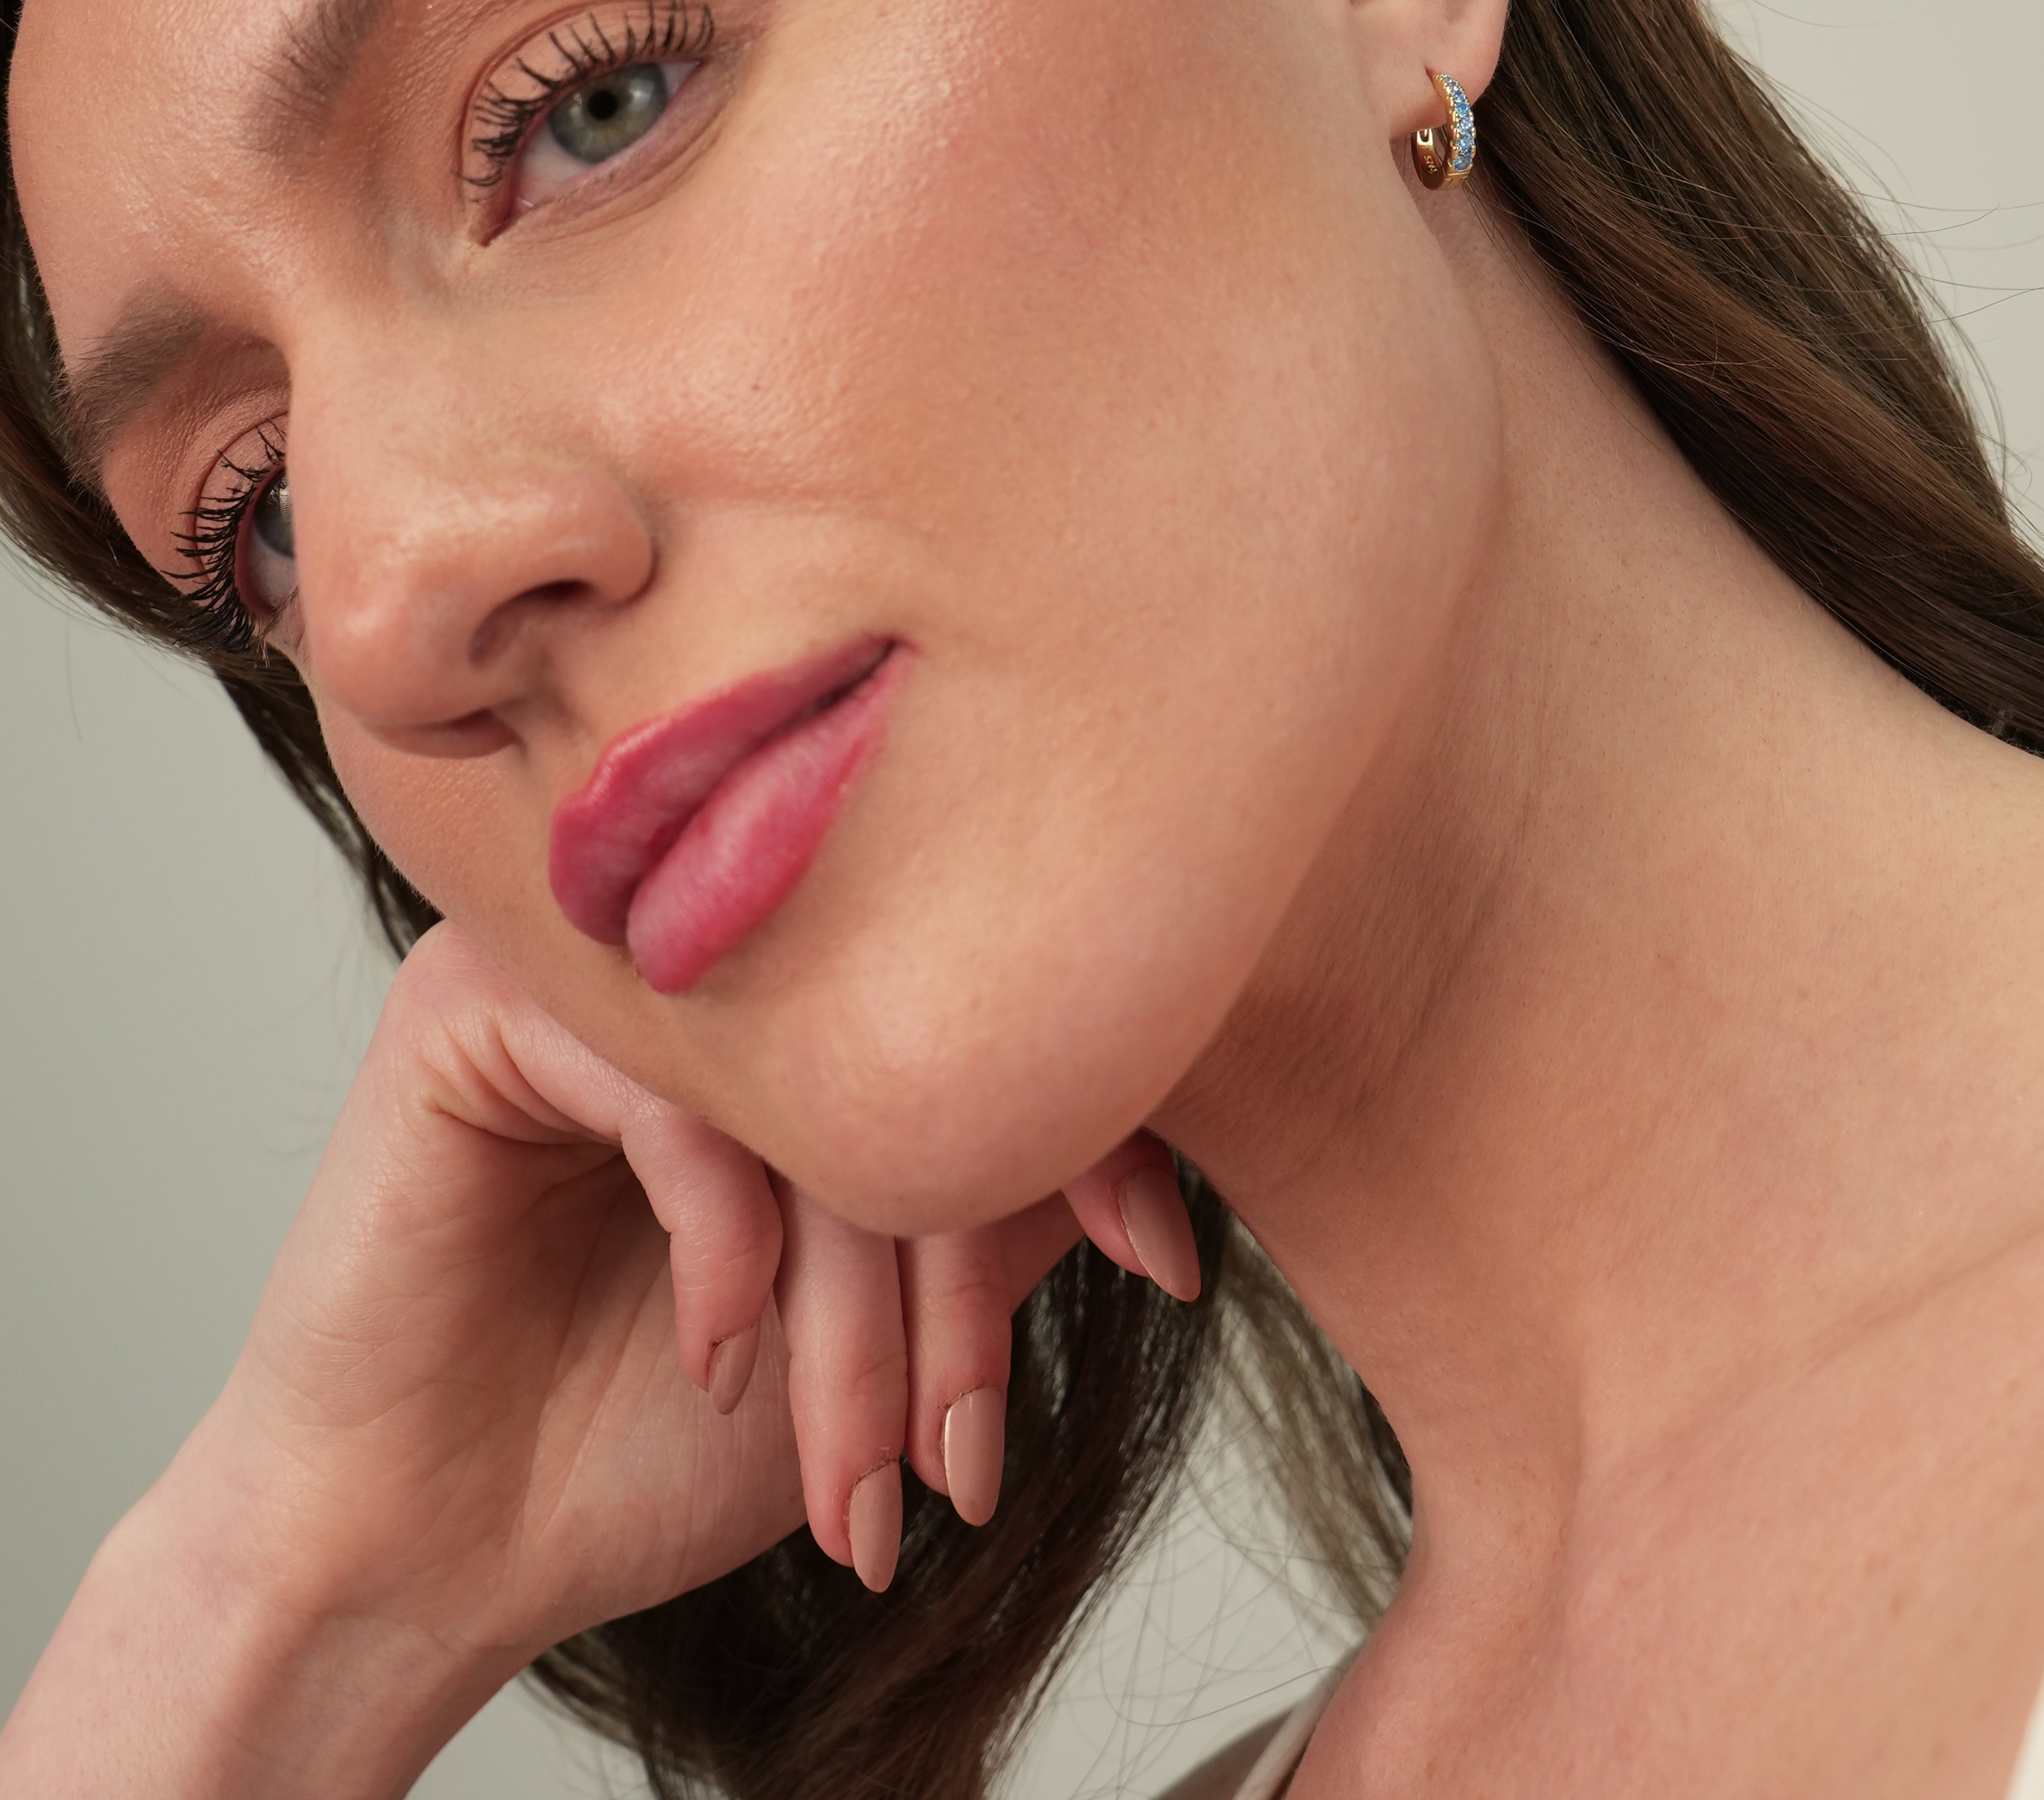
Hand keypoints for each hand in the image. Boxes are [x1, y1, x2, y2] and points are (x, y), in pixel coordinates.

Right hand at [0, 921, 1196, 1799]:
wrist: (434, 1542)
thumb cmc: (646, 1430)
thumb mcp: (880, 1322)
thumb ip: (995, 1207)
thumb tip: (1150, 1161)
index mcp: (793, 980)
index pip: (978, 1006)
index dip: (1094, 1131)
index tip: (1168, 1267)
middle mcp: (697, 942)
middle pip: (898, 1056)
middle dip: (950, 1291)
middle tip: (965, 1458)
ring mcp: (586, 954)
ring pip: (792, 1088)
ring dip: (850, 1311)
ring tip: (861, 1475)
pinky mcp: (479, 1001)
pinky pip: (668, 1090)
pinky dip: (724, 1246)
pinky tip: (720, 1360)